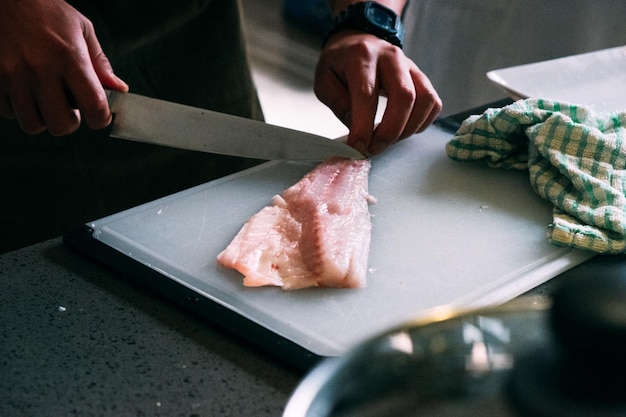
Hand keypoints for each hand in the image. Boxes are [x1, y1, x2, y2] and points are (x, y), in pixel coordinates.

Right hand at [0, 0, 127, 135]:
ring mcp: (11, 74)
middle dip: (69, 121)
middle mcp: (39, 67)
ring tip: (44, 98)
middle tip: (68, 107)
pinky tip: (22, 90)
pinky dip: (17, 108)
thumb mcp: (81, 28)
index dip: (100, 118)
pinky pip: (7, 113)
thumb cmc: (45, 10)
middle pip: (62, 125)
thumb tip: (119, 89)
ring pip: (33, 124)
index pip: (94, 106)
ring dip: (43, 117)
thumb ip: (100, 63)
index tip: (98, 115)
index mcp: (69, 56)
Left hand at [314, 31, 441, 154]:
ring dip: (408, 129)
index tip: (358, 147)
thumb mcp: (325, 82)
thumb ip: (338, 104)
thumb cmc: (340, 65)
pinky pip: (432, 103)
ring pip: (424, 100)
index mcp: (362, 56)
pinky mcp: (421, 77)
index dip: (364, 126)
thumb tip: (357, 127)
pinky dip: (421, 122)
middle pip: (404, 96)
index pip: (367, 94)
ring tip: (389, 140)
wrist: (357, 42)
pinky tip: (403, 129)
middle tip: (375, 148)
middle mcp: (391, 57)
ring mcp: (410, 66)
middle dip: (391, 131)